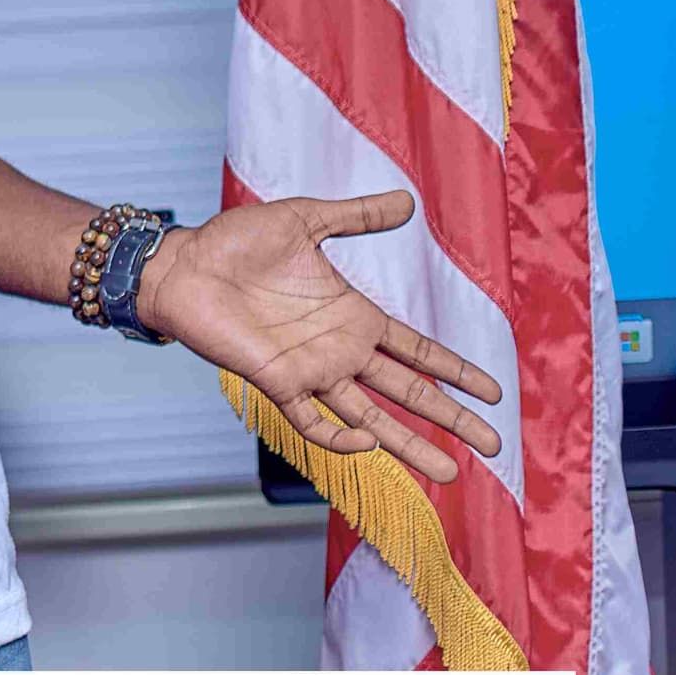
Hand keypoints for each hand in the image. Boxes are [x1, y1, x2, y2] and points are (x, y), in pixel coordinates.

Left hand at [134, 192, 504, 485]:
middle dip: (452, 419)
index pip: (418, 351)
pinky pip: (313, 422)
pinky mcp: (276, 382)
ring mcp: (310, 370)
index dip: (455, 371)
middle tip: (494, 445)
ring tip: (452, 471)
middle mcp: (339, 350)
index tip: (494, 392)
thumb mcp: (304, 220)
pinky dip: (340, 437)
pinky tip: (368, 442)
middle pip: (409, 392)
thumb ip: (355, 217)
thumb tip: (407, 202)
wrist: (181, 264)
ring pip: (372, 418)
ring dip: (410, 444)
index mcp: (353, 316)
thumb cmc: (234, 242)